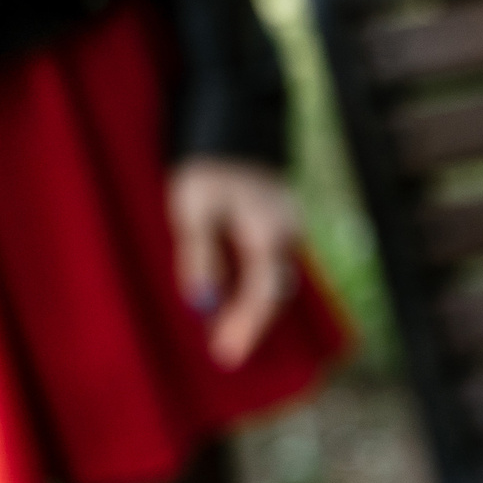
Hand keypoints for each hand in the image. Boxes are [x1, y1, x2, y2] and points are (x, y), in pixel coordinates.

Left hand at [168, 157, 300, 368]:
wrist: (233, 127)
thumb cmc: (208, 166)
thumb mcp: (194, 210)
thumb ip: (201, 256)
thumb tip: (203, 302)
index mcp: (269, 234)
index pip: (263, 293)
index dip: (246, 327)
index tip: (227, 355)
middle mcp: (287, 236)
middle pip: (275, 293)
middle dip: (252, 326)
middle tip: (226, 355)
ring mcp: (288, 229)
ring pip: (275, 280)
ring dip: (254, 309)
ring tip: (228, 334)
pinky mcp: (278, 225)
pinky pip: (271, 266)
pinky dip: (256, 289)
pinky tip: (236, 300)